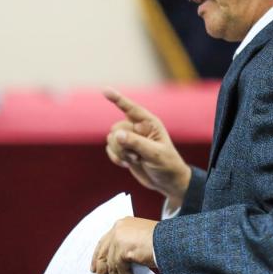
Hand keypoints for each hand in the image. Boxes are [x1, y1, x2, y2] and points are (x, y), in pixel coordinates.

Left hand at [90, 217, 157, 273]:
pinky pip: (120, 270)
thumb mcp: (139, 237)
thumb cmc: (162, 239)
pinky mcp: (123, 250)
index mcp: (121, 224)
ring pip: (111, 265)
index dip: (98, 256)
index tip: (95, 268)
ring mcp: (119, 239)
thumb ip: (126, 244)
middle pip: (103, 253)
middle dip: (102, 272)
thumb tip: (117, 264)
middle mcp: (118, 229)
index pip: (104, 241)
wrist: (172, 240)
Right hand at [104, 88, 191, 210]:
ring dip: (120, 152)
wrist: (167, 182)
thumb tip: (117, 134)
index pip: (131, 108)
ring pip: (111, 139)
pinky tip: (128, 164)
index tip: (105, 90)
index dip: (118, 99)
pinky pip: (109, 149)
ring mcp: (129, 138)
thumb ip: (136, 143)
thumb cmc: (167, 165)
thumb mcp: (155, 154)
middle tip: (137, 156)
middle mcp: (138, 128)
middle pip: (116, 128)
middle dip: (122, 144)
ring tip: (136, 159)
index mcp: (149, 123)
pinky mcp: (123, 149)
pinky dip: (116, 158)